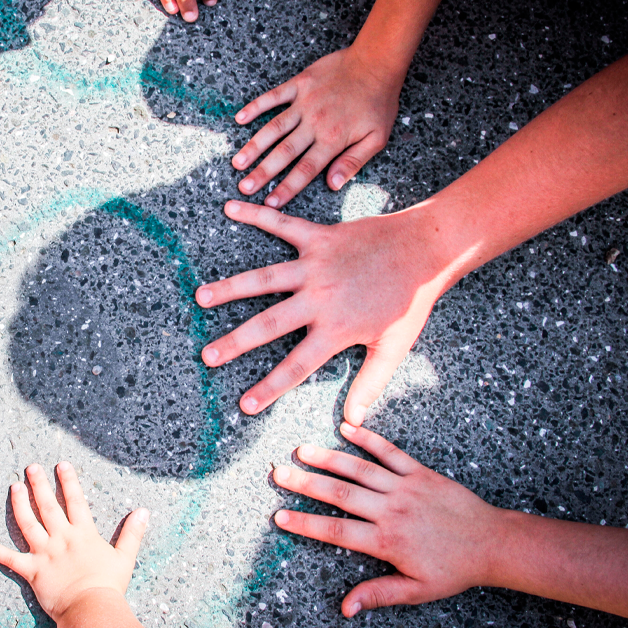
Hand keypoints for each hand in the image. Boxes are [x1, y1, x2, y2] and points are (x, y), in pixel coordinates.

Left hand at [0, 462, 148, 619]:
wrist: (91, 609)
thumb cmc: (109, 586)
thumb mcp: (124, 557)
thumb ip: (132, 533)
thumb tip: (143, 511)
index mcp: (83, 533)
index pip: (75, 501)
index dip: (68, 481)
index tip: (61, 465)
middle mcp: (62, 538)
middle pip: (48, 506)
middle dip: (39, 484)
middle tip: (30, 467)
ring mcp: (45, 553)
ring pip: (28, 523)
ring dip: (20, 504)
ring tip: (14, 488)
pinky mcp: (32, 570)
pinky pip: (9, 559)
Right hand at [196, 201, 446, 423]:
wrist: (426, 250)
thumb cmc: (411, 302)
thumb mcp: (394, 348)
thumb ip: (371, 384)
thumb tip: (354, 421)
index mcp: (336, 329)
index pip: (296, 366)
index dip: (269, 388)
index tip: (245, 406)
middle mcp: (320, 299)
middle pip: (269, 325)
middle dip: (235, 342)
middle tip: (207, 356)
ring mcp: (316, 266)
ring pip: (264, 278)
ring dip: (230, 287)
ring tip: (201, 296)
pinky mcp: (319, 237)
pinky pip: (282, 224)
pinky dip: (255, 214)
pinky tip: (230, 207)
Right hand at [231, 47, 400, 207]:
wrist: (377, 61)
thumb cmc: (378, 101)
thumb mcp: (377, 137)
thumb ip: (354, 161)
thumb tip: (333, 184)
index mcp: (333, 139)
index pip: (306, 170)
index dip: (287, 188)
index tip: (270, 204)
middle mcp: (315, 123)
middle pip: (284, 152)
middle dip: (263, 172)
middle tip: (244, 188)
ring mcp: (304, 102)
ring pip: (274, 128)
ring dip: (254, 146)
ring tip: (238, 162)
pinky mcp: (300, 84)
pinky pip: (273, 96)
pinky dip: (255, 106)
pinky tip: (240, 118)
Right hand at [272, 422, 501, 615]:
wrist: (494, 543)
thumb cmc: (455, 570)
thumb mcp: (417, 590)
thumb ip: (379, 594)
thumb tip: (346, 607)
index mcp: (387, 541)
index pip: (336, 531)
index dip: (306, 524)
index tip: (280, 516)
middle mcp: (392, 510)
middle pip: (340, 494)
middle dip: (306, 483)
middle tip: (278, 473)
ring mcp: (406, 488)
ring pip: (360, 469)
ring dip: (329, 458)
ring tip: (302, 450)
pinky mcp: (421, 473)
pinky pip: (391, 452)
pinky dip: (369, 438)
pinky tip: (347, 428)